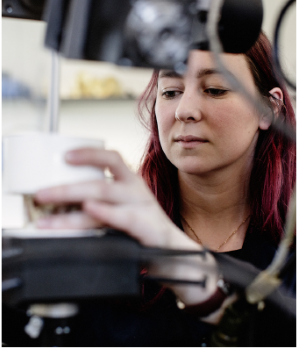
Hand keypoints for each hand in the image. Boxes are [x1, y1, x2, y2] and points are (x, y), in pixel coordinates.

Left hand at [34, 148, 218, 306]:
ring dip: (72, 208)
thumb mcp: (123, 206)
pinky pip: (123, 217)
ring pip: (104, 197)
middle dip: (66, 189)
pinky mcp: (145, 225)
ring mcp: (141, 206)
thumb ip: (99, 202)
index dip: (88, 154)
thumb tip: (61, 203)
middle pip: (98, 182)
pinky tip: (89, 210)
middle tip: (41, 195)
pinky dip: (104, 212)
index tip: (65, 156)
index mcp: (130, 182)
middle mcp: (135, 189)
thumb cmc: (144, 226)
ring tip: (48, 218)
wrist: (173, 248)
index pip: (111, 158)